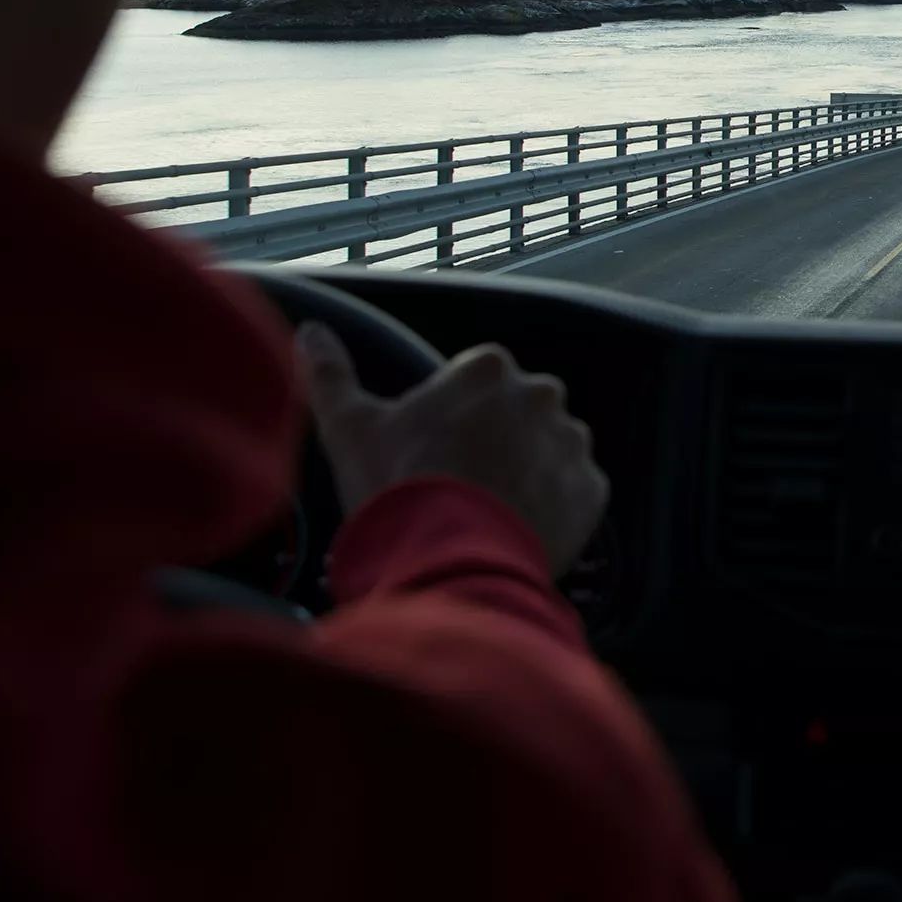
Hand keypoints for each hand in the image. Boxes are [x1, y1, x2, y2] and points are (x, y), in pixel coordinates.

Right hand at [295, 322, 609, 577]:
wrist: (450, 568)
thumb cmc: (399, 490)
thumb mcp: (351, 429)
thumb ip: (331, 374)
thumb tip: (310, 334)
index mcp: (488, 369)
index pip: (476, 380)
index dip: (452, 417)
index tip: (433, 451)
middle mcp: (540, 395)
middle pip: (516, 410)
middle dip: (496, 439)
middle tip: (460, 483)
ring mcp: (570, 444)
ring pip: (549, 447)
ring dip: (528, 469)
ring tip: (488, 511)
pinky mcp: (590, 491)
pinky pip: (574, 491)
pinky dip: (554, 506)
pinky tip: (518, 528)